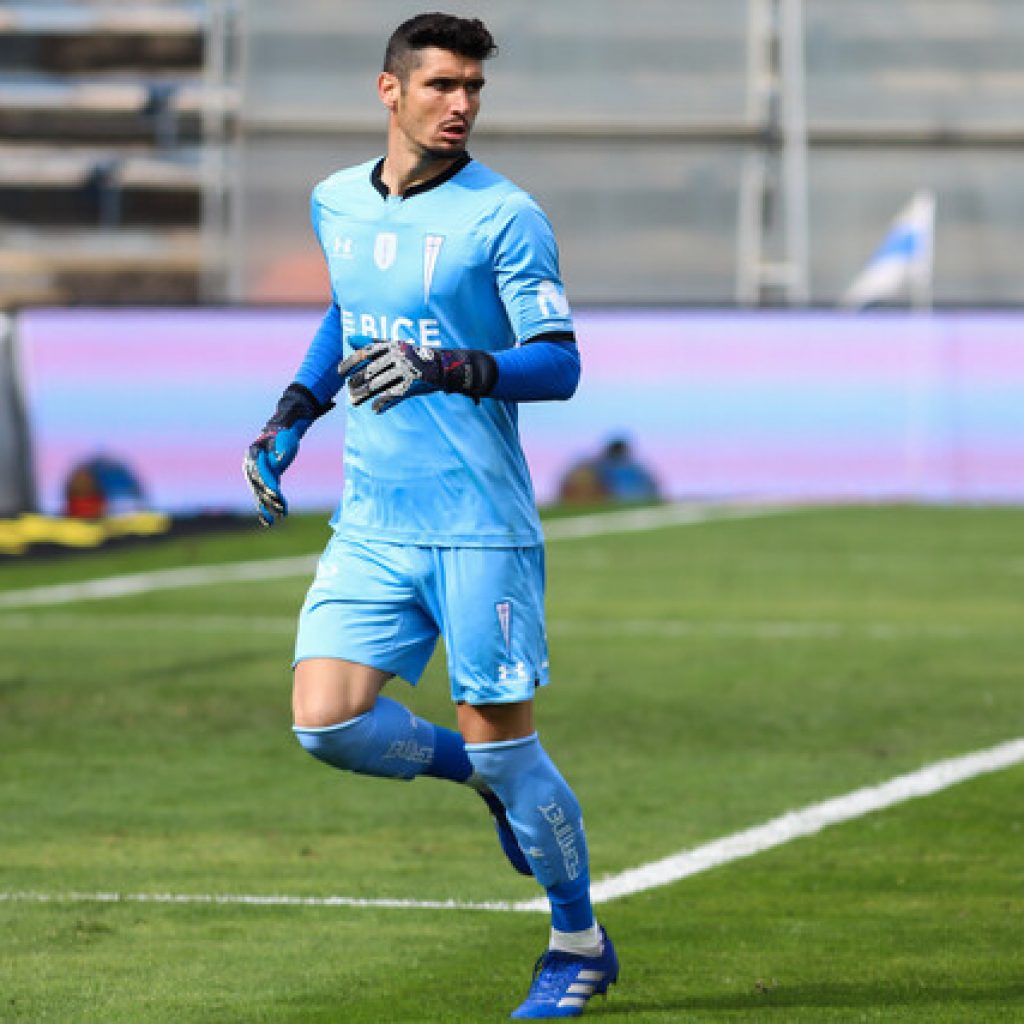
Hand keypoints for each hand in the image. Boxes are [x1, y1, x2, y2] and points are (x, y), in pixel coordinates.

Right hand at [243, 383, 330, 526]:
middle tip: (281, 507)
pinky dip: (266, 509)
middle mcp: (249, 466)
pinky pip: (262, 497)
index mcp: (253, 454)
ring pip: (260, 493)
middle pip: (258, 485)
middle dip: (270, 497)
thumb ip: (279, 451)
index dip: (267, 482)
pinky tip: (269, 522)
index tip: (276, 492)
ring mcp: (254, 475)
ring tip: (282, 515)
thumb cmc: (284, 436)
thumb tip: (278, 461)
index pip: (259, 471)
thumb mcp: (284, 441)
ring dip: (271, 505)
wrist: (281, 434)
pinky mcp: (263, 482)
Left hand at [338, 341, 495, 413]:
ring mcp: (404, 371)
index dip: (350, 362)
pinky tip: (375, 409)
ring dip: (364, 395)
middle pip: (370, 371)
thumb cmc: (414, 356)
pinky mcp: (412, 385)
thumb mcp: (394, 346)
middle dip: (357, 383)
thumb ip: (373, 343)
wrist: (442, 367)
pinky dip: (383, 403)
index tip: (339, 372)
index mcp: (391, 346)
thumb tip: (350, 338)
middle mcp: (397, 357)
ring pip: (378, 385)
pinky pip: (393, 395)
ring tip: (354, 402)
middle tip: (349, 391)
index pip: (365, 353)